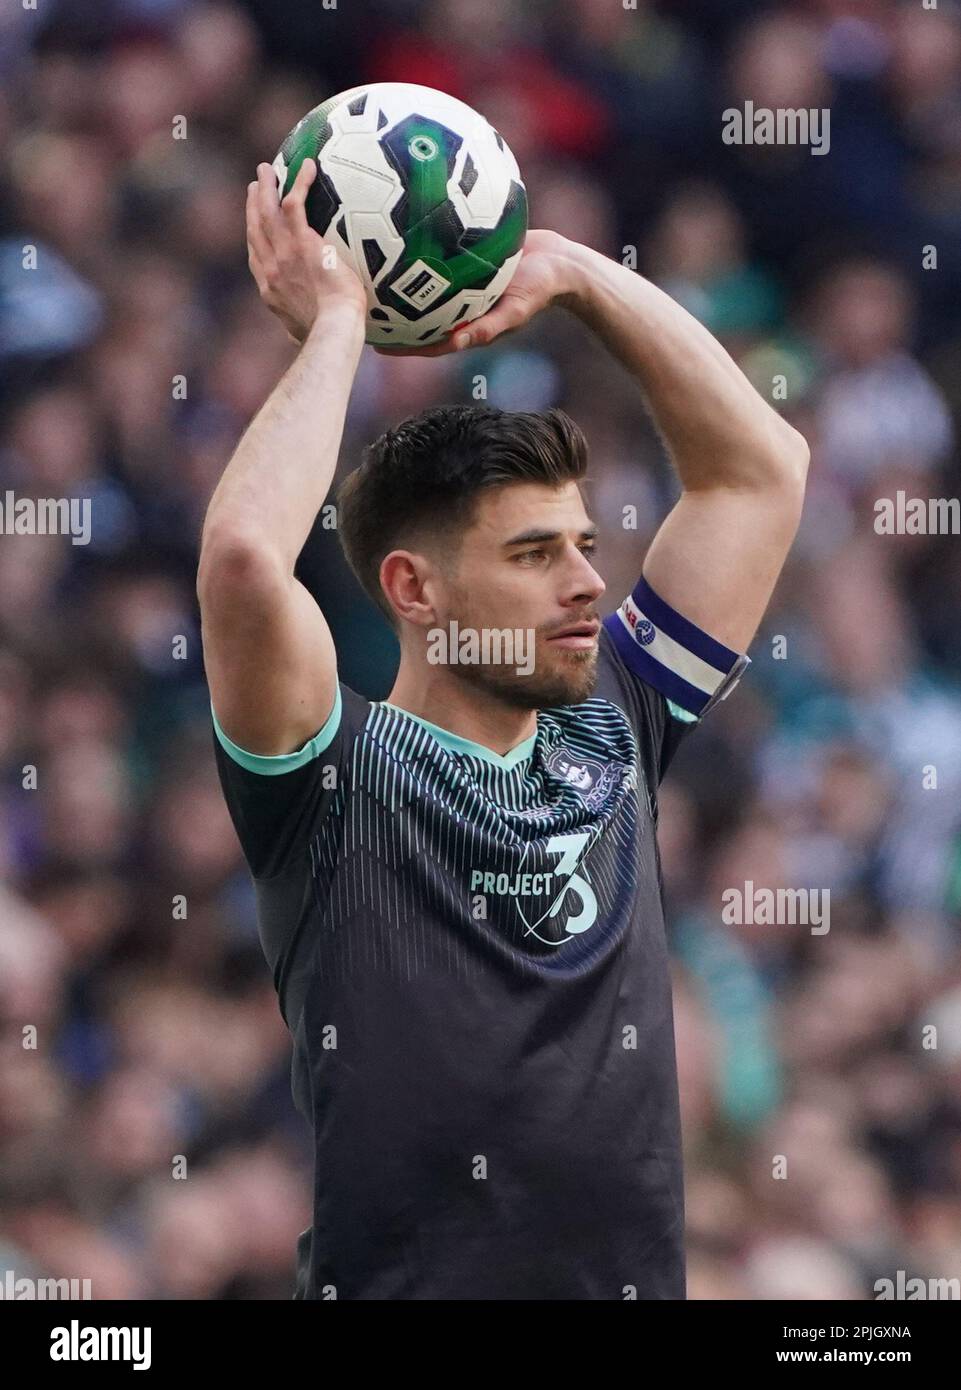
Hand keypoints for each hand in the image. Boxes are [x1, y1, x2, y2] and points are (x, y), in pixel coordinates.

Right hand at [246, 159, 366, 344]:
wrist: (332, 328)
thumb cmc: (326, 335)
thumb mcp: (304, 334)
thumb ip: (299, 327)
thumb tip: (301, 335)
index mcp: (270, 289)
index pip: (256, 256)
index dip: (253, 234)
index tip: (253, 221)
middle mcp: (270, 268)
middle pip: (255, 228)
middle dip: (252, 204)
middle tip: (255, 185)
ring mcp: (283, 253)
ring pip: (267, 212)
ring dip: (265, 187)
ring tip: (266, 169)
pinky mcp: (302, 242)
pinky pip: (295, 205)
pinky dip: (299, 183)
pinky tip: (308, 166)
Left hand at [373, 229, 582, 356]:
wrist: (560, 263)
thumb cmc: (540, 290)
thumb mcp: (515, 311)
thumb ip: (487, 328)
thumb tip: (457, 343)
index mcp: (463, 325)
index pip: (423, 340)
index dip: (397, 343)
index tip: (371, 340)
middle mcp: (456, 306)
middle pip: (416, 310)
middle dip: (389, 307)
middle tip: (356, 299)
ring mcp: (459, 283)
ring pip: (423, 280)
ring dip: (399, 272)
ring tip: (367, 257)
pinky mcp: (464, 258)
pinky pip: (438, 251)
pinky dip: (422, 242)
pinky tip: (402, 220)